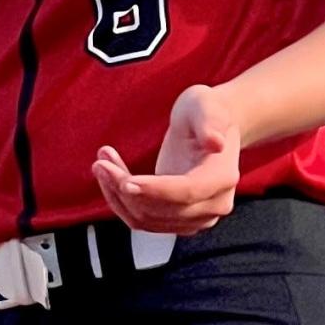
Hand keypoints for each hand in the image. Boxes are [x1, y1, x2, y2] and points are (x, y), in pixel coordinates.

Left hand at [93, 84, 240, 235]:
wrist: (207, 126)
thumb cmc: (205, 111)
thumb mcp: (205, 104)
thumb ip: (210, 122)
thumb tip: (216, 142)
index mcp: (223, 177)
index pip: (187, 192)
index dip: (155, 190)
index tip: (126, 182)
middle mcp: (215, 204)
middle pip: (163, 209)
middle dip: (126, 189)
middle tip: (102, 161)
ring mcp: (196, 216)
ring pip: (147, 219)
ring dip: (118, 195)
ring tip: (102, 163)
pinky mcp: (177, 219)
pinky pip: (142, 219)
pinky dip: (120, 200)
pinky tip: (110, 174)